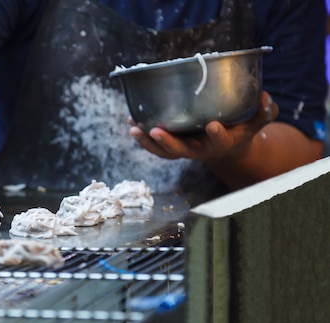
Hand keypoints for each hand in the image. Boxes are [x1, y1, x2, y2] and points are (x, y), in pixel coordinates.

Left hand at [129, 91, 278, 162]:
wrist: (227, 149)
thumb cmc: (242, 129)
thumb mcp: (256, 122)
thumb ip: (264, 112)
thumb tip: (265, 96)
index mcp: (221, 143)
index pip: (220, 141)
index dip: (217, 134)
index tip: (213, 125)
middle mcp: (200, 149)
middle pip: (182, 151)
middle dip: (168, 142)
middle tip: (155, 131)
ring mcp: (184, 149)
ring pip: (164, 152)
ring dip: (147, 143)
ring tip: (134, 128)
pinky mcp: (173, 146)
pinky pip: (155, 146)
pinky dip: (142, 137)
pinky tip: (132, 123)